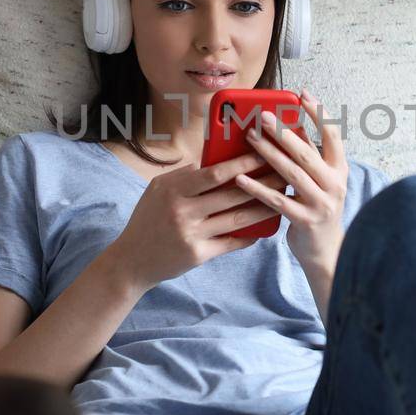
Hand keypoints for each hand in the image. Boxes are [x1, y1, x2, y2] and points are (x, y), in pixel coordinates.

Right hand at [106, 149, 288, 291]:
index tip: (263, 153)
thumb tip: (212, 160)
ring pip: (237, 218)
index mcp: (173, 190)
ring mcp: (191, 235)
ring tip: (281, 199)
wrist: (132, 261)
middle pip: (232, 194)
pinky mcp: (198, 255)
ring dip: (263, 208)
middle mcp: (183, 211)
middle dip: (262, 183)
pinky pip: (231, 243)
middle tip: (283, 174)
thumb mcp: (157, 189)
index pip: (215, 173)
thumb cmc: (148, 219)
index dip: (242, 163)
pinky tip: (264, 228)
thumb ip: (184, 175)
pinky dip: (249, 235)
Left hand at [234, 88, 348, 276]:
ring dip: (268, 154)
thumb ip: (309, 158)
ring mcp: (321, 203)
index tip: (303, 94)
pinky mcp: (305, 220)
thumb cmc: (317, 209)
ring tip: (250, 138)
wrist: (325, 251)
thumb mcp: (321, 181)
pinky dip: (258, 188)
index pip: (333, 136)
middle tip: (261, 116)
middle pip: (307, 153)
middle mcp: (334, 184)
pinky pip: (278, 200)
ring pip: (291, 173)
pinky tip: (240, 178)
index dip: (319, 113)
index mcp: (339, 170)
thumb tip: (289, 127)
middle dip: (282, 132)